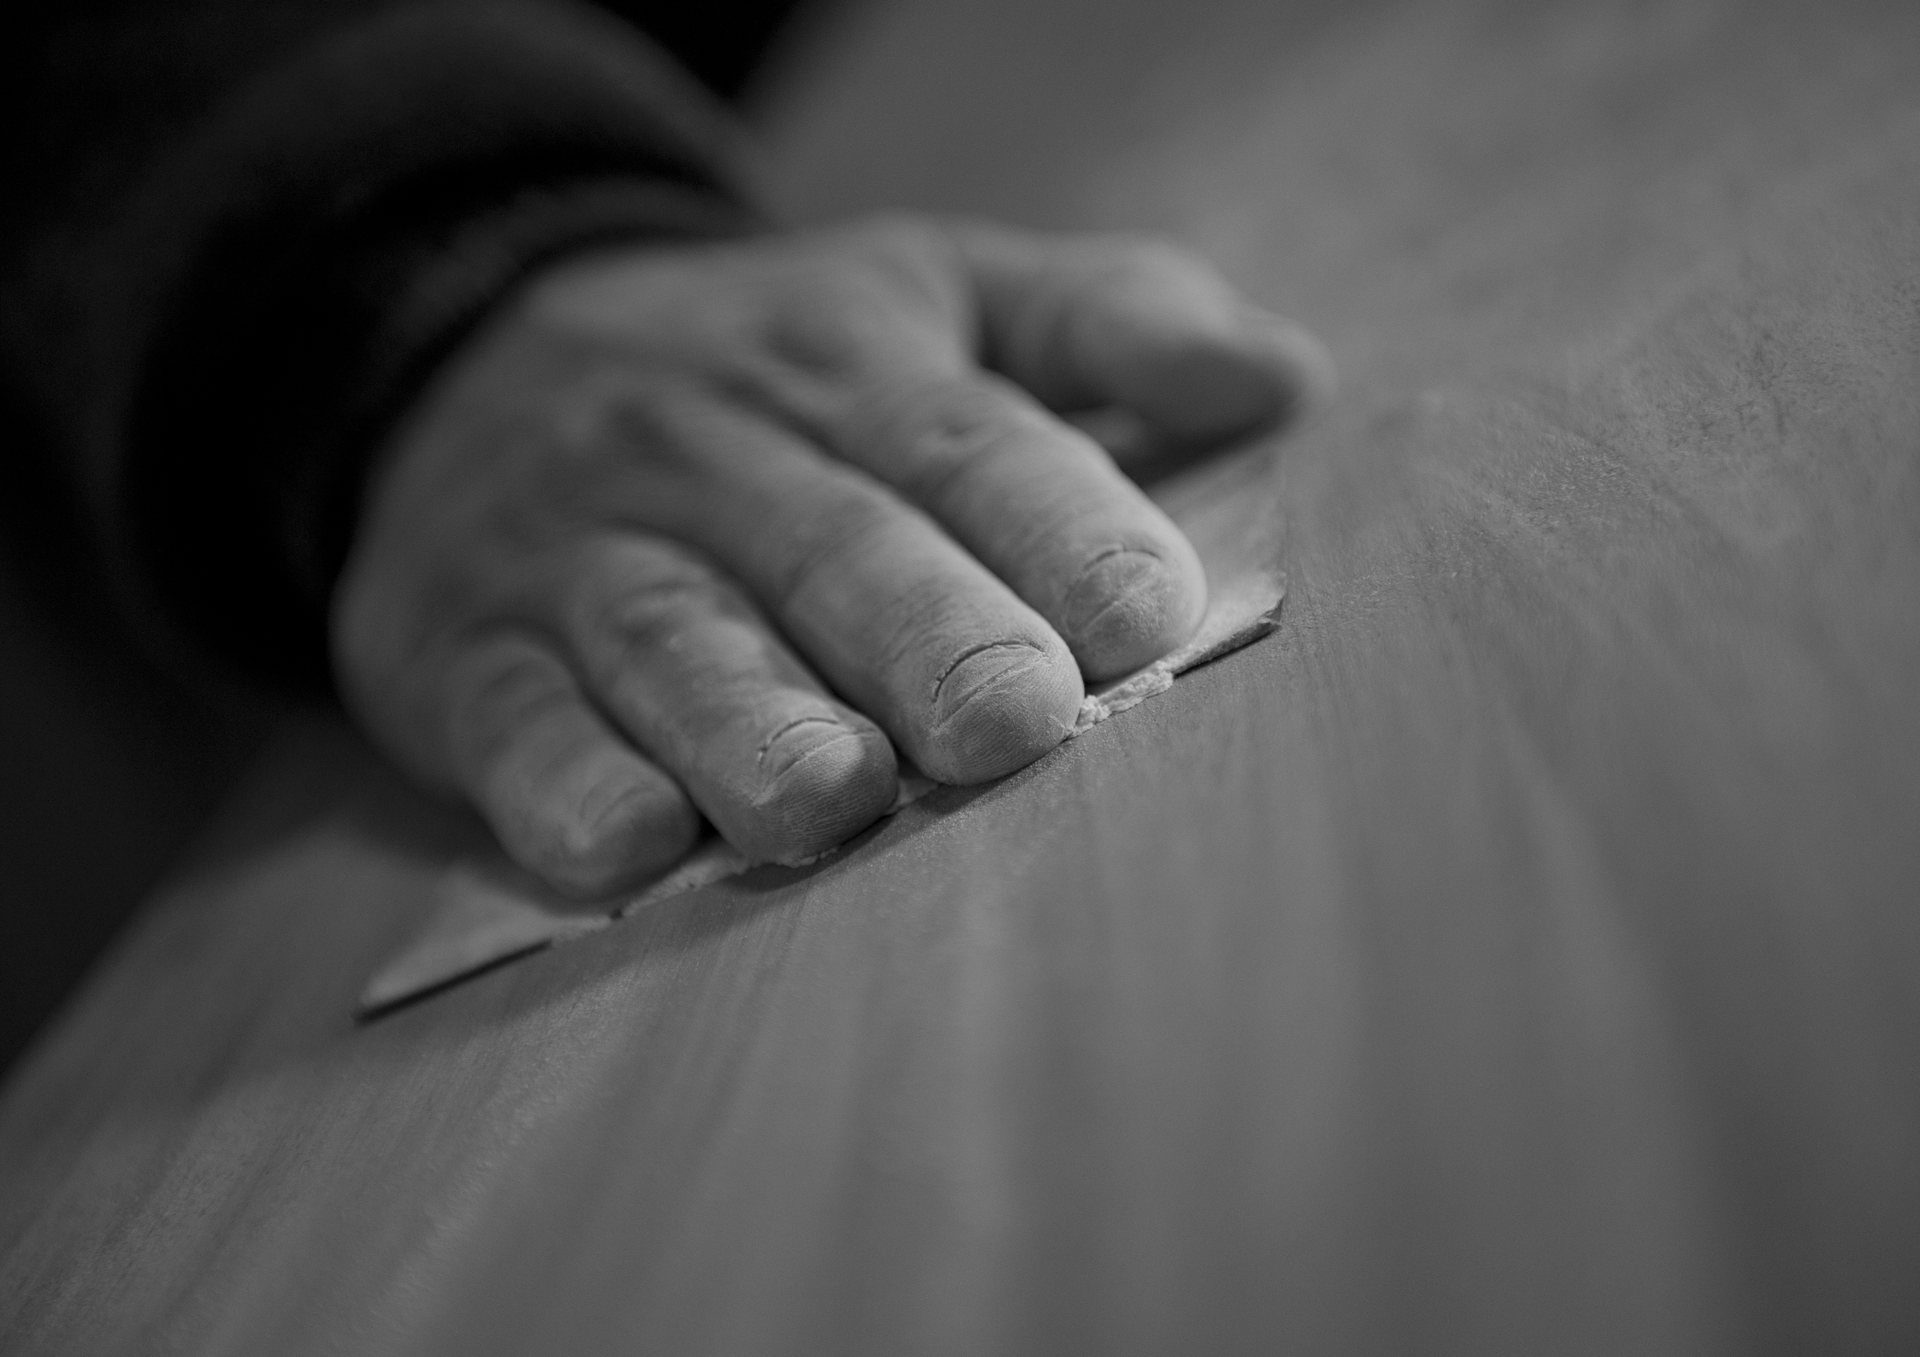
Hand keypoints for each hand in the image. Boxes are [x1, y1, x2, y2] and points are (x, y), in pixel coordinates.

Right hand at [333, 216, 1329, 894]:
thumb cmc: (761, 361)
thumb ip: (1100, 318)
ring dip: (746, 721)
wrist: (463, 354)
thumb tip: (1287, 379)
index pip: (964, 443)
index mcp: (842, 362)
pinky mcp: (462, 652)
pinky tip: (625, 845)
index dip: (1057, 524)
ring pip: (669, 636)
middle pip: (829, 545)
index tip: (1147, 615)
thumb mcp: (927, 286)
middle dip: (923, 636)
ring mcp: (574, 553)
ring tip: (830, 801)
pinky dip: (560, 783)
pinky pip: (509, 717)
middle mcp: (707, 450)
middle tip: (1014, 721)